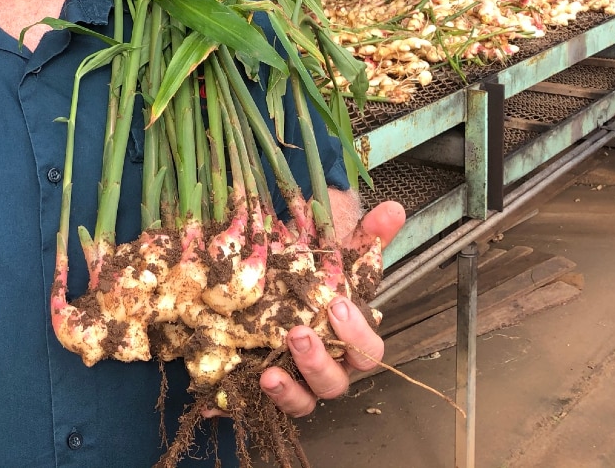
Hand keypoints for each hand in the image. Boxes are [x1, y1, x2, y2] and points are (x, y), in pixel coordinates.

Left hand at [260, 199, 405, 417]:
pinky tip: (220, 399)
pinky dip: (239, 405)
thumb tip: (393, 209)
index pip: (368, 350)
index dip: (356, 335)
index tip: (336, 306)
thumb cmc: (313, 272)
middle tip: (297, 334)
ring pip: (301, 402)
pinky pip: (254, 406)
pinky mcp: (261, 388)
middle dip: (318, 361)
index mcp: (349, 340)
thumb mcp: (336, 249)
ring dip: (288, 392)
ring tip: (269, 374)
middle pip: (335, 383)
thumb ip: (366, 235)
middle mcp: (326, 366)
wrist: (275, 279)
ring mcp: (295, 381)